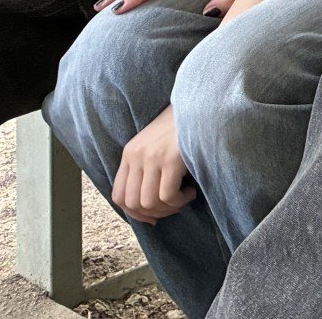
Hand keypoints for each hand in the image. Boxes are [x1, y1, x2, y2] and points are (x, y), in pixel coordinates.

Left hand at [112, 107, 195, 224]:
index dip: (134, 213)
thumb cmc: (184, 127)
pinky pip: (168, 195)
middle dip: (154, 213)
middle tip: (174, 207)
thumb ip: (146, 166)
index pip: (119, 196)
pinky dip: (180, 201)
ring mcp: (153, 157)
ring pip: (150, 202)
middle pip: (133, 203)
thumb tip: (148, 205)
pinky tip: (192, 192)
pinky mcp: (171, 159)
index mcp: (129, 153)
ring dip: (170, 208)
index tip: (153, 216)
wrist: (202, 104)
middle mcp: (136, 155)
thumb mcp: (156, 144)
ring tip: (184, 198)